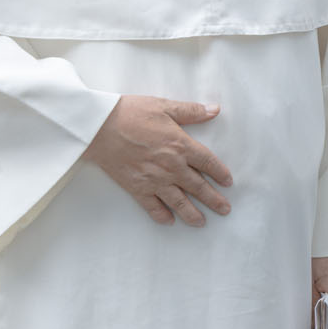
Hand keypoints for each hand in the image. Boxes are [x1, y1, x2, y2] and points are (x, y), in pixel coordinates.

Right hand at [84, 95, 233, 226]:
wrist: (99, 127)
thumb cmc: (131, 112)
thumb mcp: (164, 106)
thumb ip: (191, 111)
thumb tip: (215, 110)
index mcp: (180, 145)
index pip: (207, 162)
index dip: (220, 173)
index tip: (228, 182)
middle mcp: (171, 166)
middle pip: (198, 186)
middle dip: (213, 199)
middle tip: (225, 210)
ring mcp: (154, 180)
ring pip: (179, 202)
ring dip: (192, 214)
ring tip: (202, 223)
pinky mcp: (137, 188)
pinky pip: (152, 207)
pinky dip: (162, 215)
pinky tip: (169, 221)